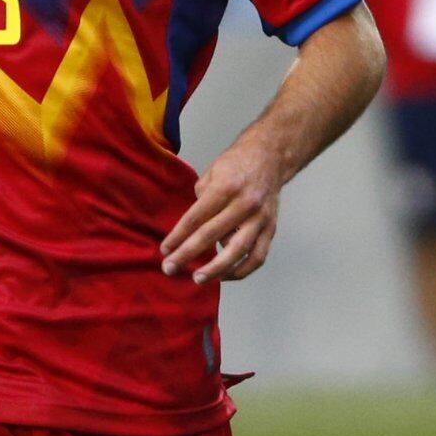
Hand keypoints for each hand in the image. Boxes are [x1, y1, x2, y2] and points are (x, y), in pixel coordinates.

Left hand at [160, 132, 287, 282]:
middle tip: (169, 268)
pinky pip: (257, 257)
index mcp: (225, 187)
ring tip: (197, 279)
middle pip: (211, 235)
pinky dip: (241, 271)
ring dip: (215, 269)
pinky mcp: (271, 228)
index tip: (164, 250)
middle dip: (187, 254)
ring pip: (237, 251)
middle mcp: (244, 204)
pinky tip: (224, 276)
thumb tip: (191, 231)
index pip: (196, 218)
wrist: (270, 157)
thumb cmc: (236, 165)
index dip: (177, 236)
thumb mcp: (212, 174)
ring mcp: (260, 218)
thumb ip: (201, 202)